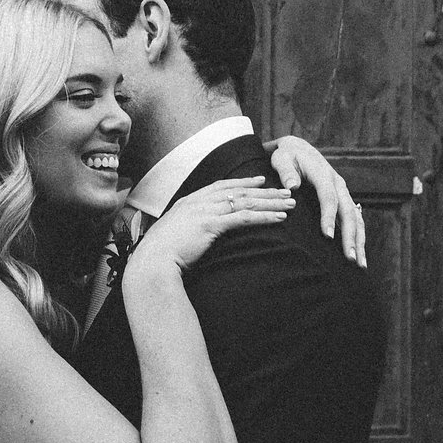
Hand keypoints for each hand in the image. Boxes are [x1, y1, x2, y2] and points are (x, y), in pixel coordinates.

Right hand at [128, 177, 293, 276]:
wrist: (152, 261)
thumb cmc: (161, 253)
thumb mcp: (174, 233)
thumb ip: (187, 227)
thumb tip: (196, 232)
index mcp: (189, 201)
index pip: (221, 186)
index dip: (243, 182)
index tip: (260, 180)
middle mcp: (198, 201)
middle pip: (238, 191)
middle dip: (264, 191)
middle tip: (285, 191)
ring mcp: (204, 211)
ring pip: (244, 202)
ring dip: (270, 202)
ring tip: (289, 204)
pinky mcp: (211, 225)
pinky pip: (243, 218)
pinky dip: (263, 216)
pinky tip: (278, 218)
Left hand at [265, 135, 367, 267]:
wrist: (298, 148)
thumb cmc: (287, 156)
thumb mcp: (282, 158)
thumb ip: (285, 171)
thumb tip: (292, 187)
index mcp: (323, 174)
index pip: (329, 197)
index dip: (329, 216)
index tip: (327, 236)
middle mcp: (338, 183)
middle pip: (348, 211)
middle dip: (350, 236)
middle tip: (349, 258)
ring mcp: (343, 192)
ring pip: (356, 217)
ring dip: (359, 240)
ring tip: (359, 263)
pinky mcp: (343, 199)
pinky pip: (355, 219)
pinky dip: (358, 236)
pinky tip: (359, 254)